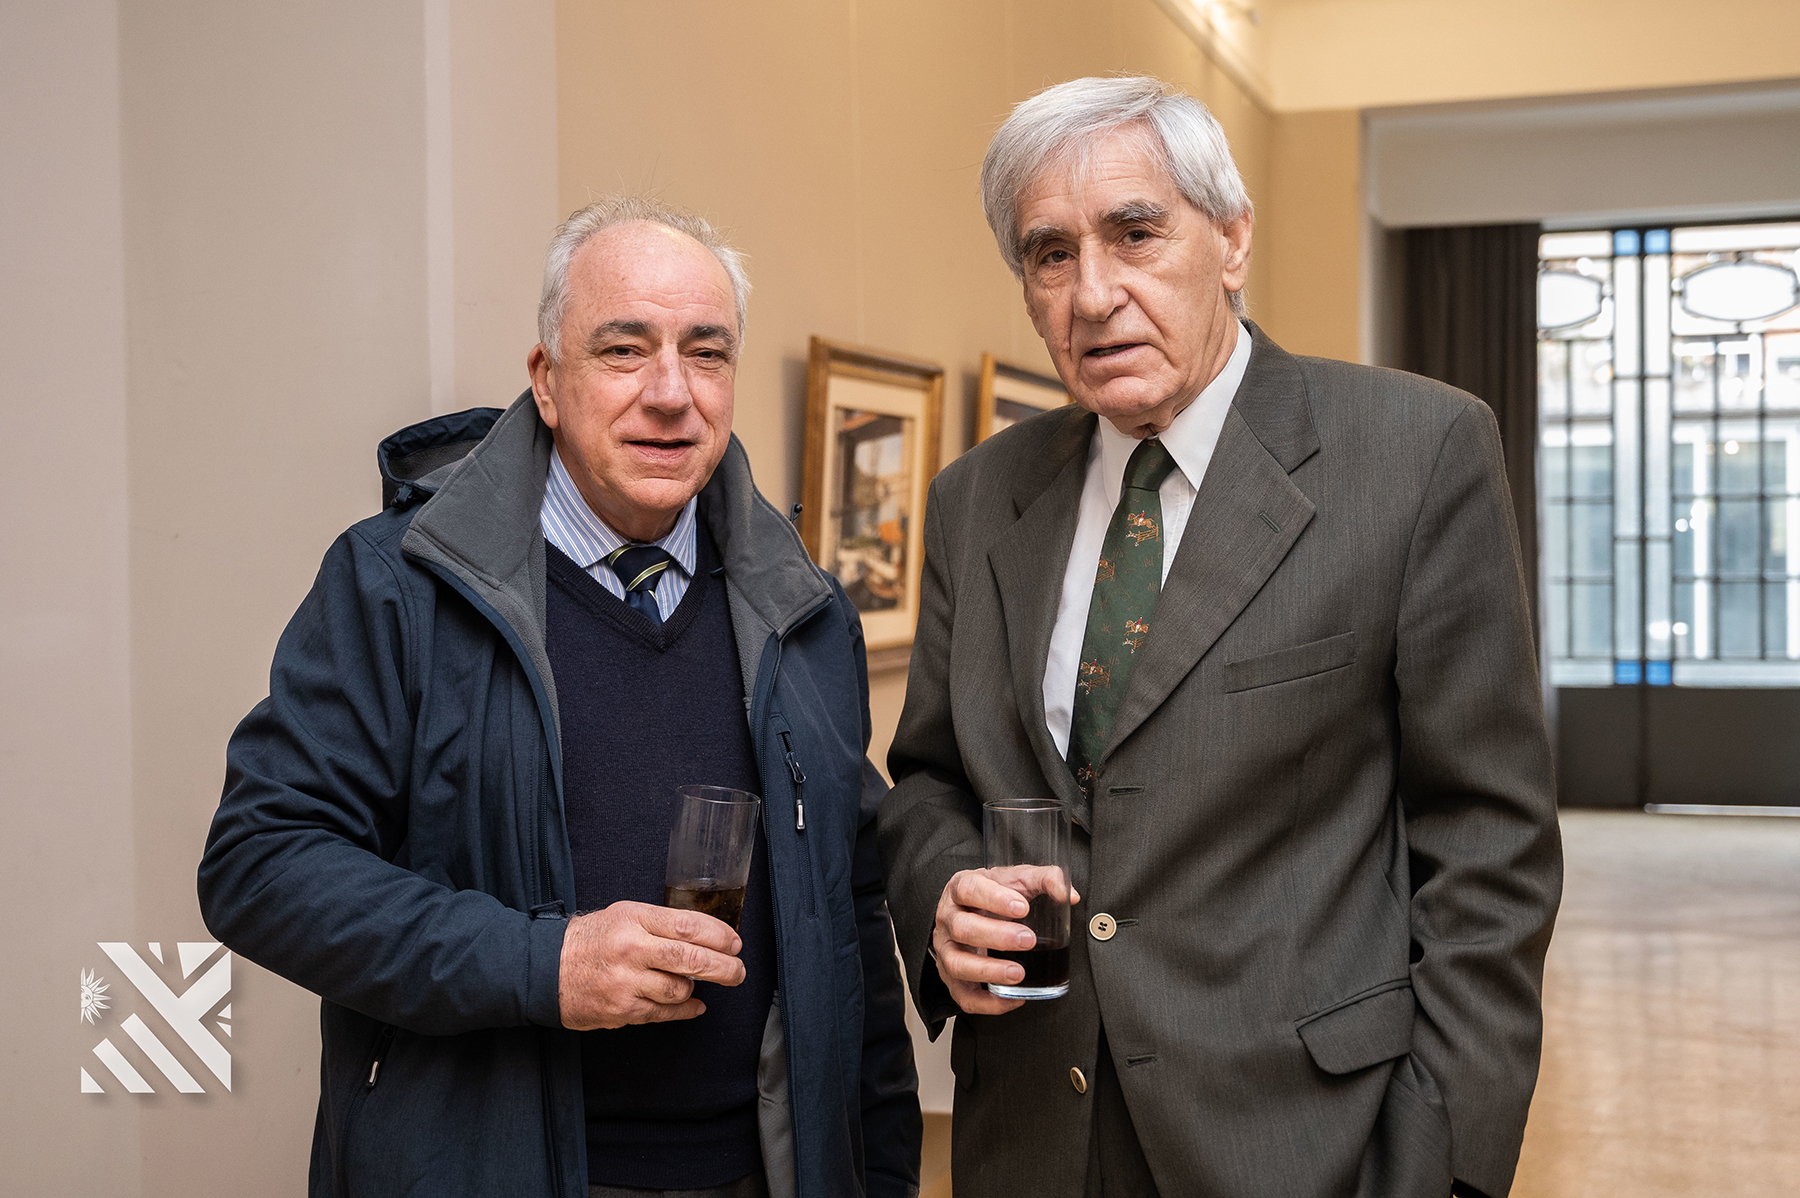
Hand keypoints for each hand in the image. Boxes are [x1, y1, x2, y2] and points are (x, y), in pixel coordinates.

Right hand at [558, 901, 744, 1029]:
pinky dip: (685, 1010)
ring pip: (680, 989)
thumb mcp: (624, 916)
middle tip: (738, 971)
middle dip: (724, 967)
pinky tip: (695, 1005)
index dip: (718, 935)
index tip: (734, 942)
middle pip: (691, 959)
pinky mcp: (622, 1010)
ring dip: (694, 987)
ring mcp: (626, 982)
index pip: (688, 925)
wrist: (545, 969)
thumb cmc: (590, 940)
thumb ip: (661, 924)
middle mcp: (631, 949)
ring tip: (697, 983)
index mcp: (634, 919)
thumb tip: (707, 937)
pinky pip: (665, 1013)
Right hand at [931, 866, 1079, 1015]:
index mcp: (961, 888)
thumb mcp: (1018, 879)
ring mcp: (946, 949)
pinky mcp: (951, 976)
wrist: (971, 909)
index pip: (969, 889)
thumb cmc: (995, 894)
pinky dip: (988, 1003)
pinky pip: (963, 996)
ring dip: (988, 971)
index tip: (1023, 908)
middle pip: (963, 927)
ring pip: (957, 964)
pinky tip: (1014, 999)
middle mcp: (948, 918)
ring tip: (1019, 973)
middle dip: (997, 936)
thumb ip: (1045, 879)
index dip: (994, 898)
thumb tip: (1068, 895)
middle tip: (1028, 940)